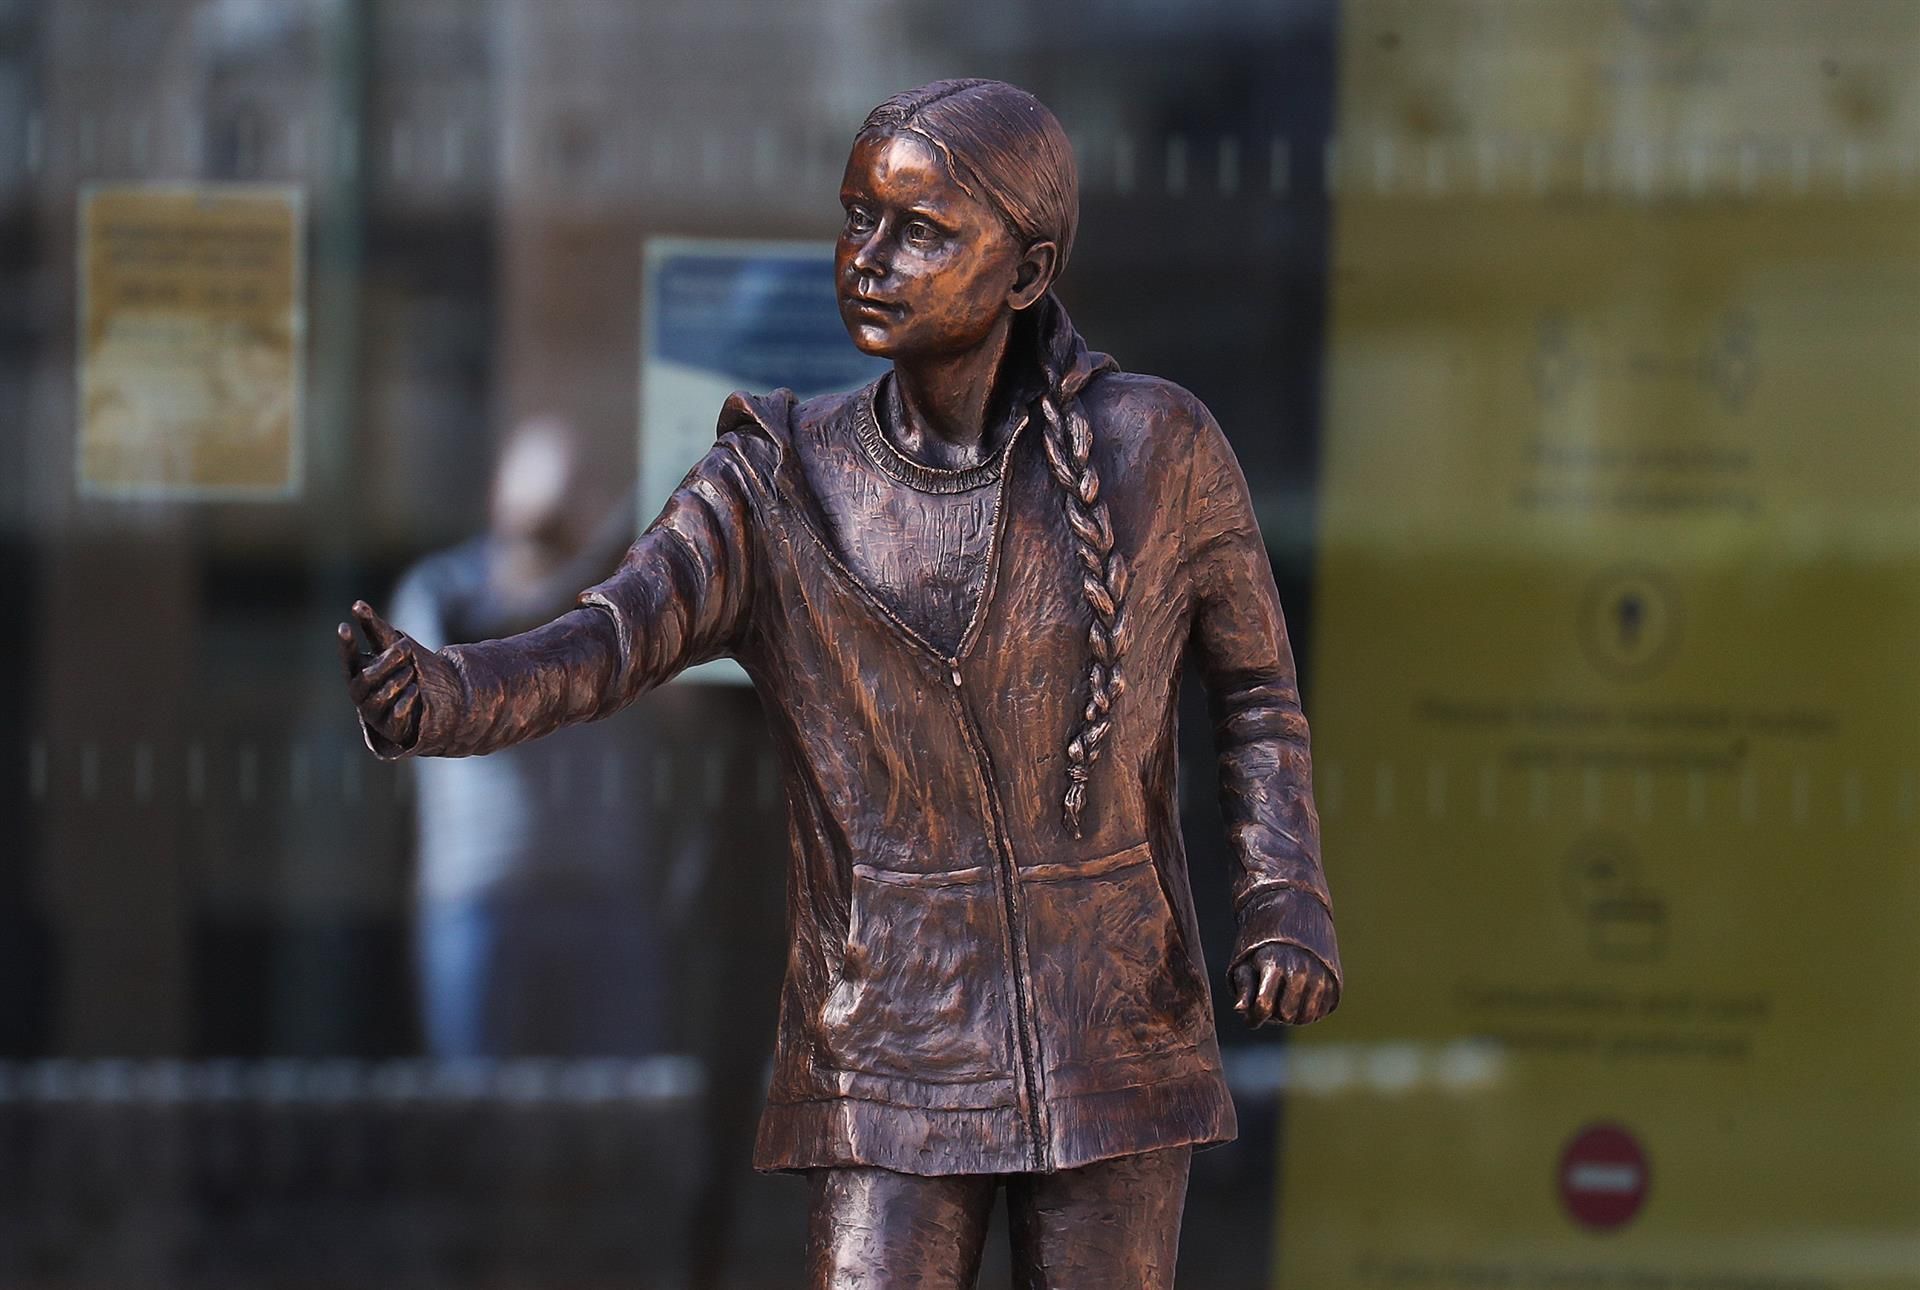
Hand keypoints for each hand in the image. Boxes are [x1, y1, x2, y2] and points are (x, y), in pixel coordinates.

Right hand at [338, 600, 431, 751]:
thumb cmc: (401, 671)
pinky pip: (396, 713)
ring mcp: (374, 713)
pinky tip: (416, 691)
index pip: (348, 659)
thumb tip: (357, 603)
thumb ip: (374, 627)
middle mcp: (361, 694)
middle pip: (366, 678)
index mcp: (357, 673)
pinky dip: (406, 700)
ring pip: (380, 696)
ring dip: (398, 680)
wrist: (428, 705)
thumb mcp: (391, 648)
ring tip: (412, 670)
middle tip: (406, 646)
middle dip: (387, 661)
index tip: (343, 626)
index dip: (345, 645)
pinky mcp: (390, 728)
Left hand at [1231, 943, 1336, 1027]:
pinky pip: (1321, 1012)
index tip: (1250, 1020)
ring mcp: (1319, 976)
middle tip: (1270, 1004)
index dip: (1254, 1019)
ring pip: (1306, 1017)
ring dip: (1292, 1017)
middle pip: (1287, 1015)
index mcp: (1274, 964)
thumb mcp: (1247, 959)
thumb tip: (1239, 1010)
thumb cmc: (1264, 944)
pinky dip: (1308, 1012)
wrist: (1297, 916)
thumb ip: (1243, 986)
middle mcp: (1300, 970)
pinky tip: (1298, 1000)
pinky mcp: (1333, 981)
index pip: (1264, 1005)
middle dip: (1274, 1016)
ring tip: (1283, 1003)